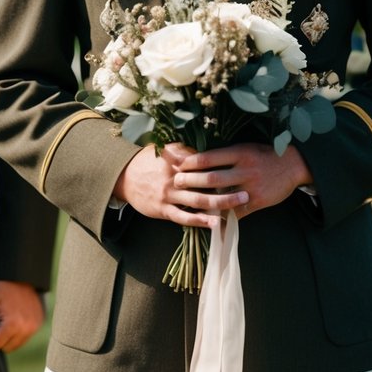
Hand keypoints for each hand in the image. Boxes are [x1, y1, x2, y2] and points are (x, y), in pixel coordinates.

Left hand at [0, 280, 45, 352]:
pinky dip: (18, 331)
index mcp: (13, 324)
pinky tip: (16, 317)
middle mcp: (27, 328)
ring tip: (8, 317)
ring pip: (16, 345)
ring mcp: (35, 326)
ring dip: (9, 336)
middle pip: (6, 347)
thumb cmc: (3, 285)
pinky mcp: (39, 323)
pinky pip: (25, 337)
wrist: (22, 274)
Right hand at [113, 143, 248, 227]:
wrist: (124, 177)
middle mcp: (174, 178)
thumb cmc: (148, 161)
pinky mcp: (163, 210)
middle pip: (205, 183)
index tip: (241, 170)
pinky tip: (215, 223)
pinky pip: (184, 218)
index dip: (223, 167)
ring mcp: (169, 195)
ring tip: (237, 206)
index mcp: (177, 160)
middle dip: (227, 188)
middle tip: (247, 191)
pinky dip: (200, 221)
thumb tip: (206, 149)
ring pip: (198, 201)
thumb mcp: (164, 148)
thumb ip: (185, 149)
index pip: (203, 163)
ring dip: (219, 204)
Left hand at [174, 142, 312, 218]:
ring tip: (188, 203)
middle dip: (192, 181)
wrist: (294, 164)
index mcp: (240, 152)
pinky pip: (236, 213)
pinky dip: (223, 218)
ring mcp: (251, 187)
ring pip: (222, 197)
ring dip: (203, 201)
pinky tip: (211, 222)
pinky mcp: (258, 201)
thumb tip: (202, 158)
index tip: (179, 164)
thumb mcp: (247, 147)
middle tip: (177, 182)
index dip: (192, 162)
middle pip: (212, 178)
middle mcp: (244, 169)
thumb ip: (228, 154)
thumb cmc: (266, 153)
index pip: (210, 157)